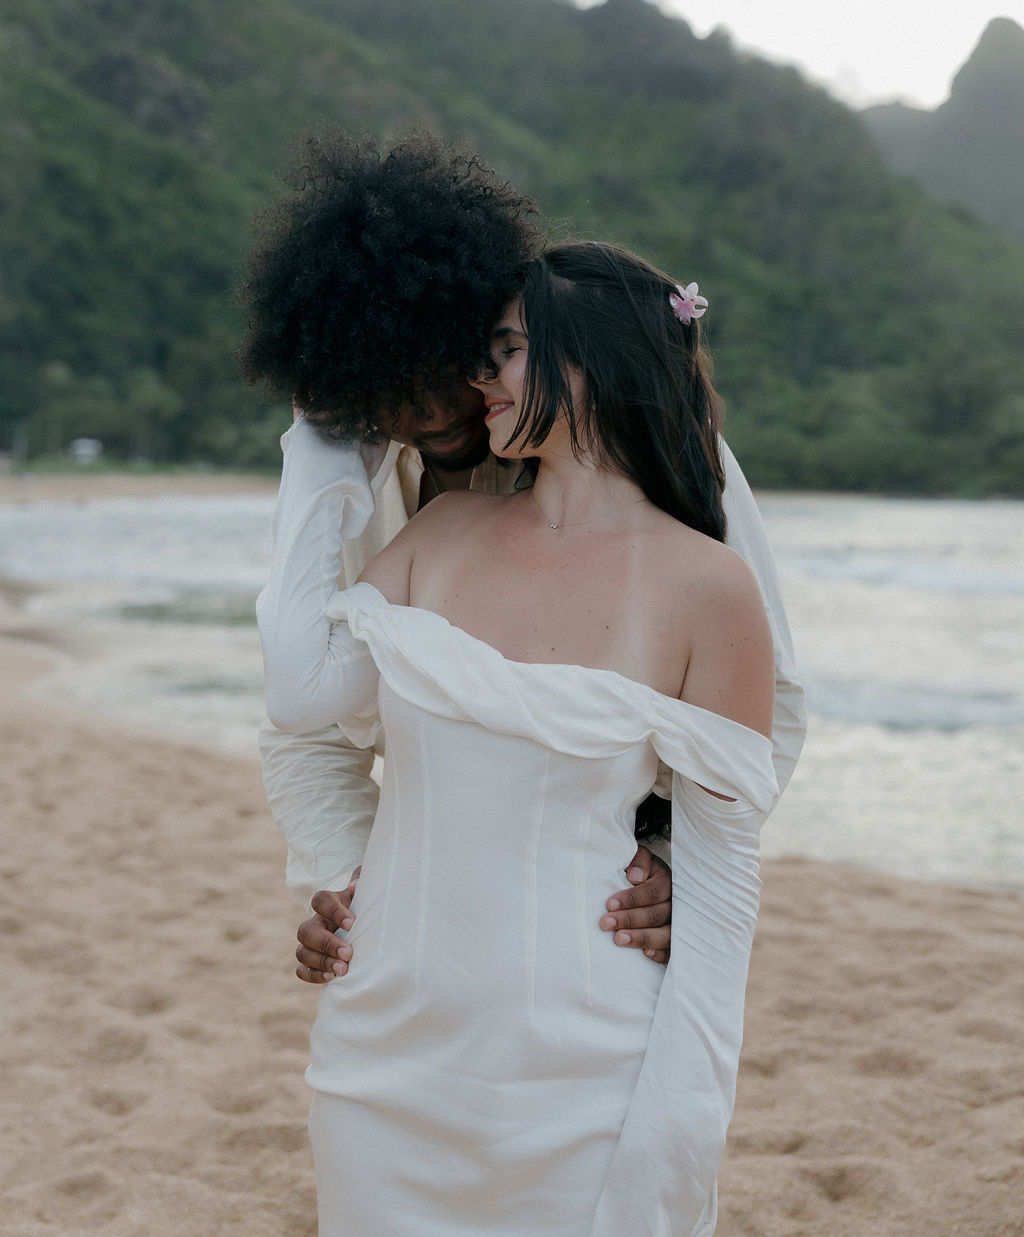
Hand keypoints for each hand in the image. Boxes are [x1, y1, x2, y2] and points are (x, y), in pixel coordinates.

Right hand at [295, 868, 359, 983]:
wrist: (365, 928)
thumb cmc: (366, 909)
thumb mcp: (367, 895)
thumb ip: (364, 884)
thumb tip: (357, 885)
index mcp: (329, 903)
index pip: (320, 900)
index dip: (333, 911)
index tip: (352, 924)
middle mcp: (316, 922)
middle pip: (306, 930)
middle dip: (326, 944)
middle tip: (348, 953)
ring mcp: (310, 944)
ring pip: (302, 951)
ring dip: (321, 962)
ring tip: (343, 970)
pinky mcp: (310, 962)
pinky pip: (301, 970)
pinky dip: (313, 975)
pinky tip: (331, 978)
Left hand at [600, 846, 670, 963]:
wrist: (644, 884)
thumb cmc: (638, 872)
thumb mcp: (638, 859)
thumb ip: (638, 861)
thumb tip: (635, 876)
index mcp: (667, 881)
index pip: (654, 891)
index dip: (632, 898)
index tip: (610, 903)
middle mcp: (676, 903)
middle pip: (658, 914)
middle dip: (630, 919)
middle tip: (606, 923)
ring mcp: (678, 924)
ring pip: (667, 934)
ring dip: (642, 937)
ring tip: (618, 939)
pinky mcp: (675, 941)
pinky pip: (674, 951)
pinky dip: (661, 953)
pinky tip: (645, 954)